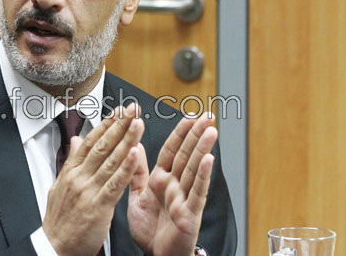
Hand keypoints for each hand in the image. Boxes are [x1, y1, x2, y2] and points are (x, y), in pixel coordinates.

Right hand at [42, 104, 144, 255]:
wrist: (54, 247)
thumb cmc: (60, 220)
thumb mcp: (60, 185)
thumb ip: (71, 161)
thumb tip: (77, 140)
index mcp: (71, 171)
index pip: (91, 141)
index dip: (106, 125)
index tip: (117, 111)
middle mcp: (79, 177)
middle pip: (102, 145)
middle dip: (119, 125)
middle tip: (131, 109)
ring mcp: (88, 190)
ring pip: (111, 160)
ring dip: (126, 140)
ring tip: (137, 123)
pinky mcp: (98, 206)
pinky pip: (114, 183)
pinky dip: (125, 167)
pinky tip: (134, 154)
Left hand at [127, 112, 216, 255]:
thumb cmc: (149, 230)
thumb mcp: (138, 196)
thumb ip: (137, 171)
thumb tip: (134, 145)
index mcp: (160, 179)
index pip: (171, 150)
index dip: (179, 133)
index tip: (188, 116)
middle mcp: (174, 185)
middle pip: (185, 155)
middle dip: (195, 134)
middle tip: (206, 116)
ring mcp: (184, 198)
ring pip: (194, 169)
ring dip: (202, 149)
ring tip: (210, 130)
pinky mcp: (190, 213)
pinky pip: (197, 192)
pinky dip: (203, 175)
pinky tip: (209, 159)